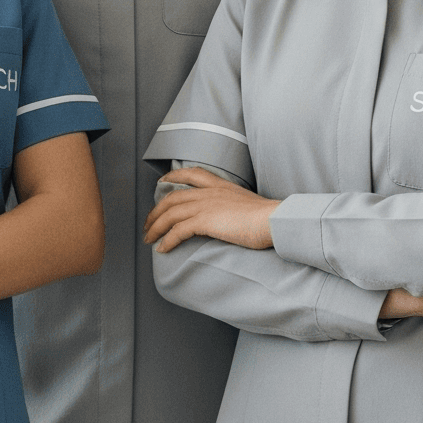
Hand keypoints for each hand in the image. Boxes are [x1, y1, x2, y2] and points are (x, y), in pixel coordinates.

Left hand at [144, 166, 279, 254]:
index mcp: (221, 185)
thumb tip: (232, 219)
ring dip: (156, 227)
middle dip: (156, 211)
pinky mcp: (205, 220)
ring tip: (149, 238)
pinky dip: (167, 240)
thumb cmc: (268, 217)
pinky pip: (177, 231)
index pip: (192, 174)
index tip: (163, 181)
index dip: (174, 176)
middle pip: (173, 197)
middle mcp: (210, 192)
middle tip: (148, 223)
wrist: (273, 219)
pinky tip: (162, 248)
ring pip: (170, 214)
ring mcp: (206, 205)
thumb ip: (235, 207)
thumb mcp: (249, 205)